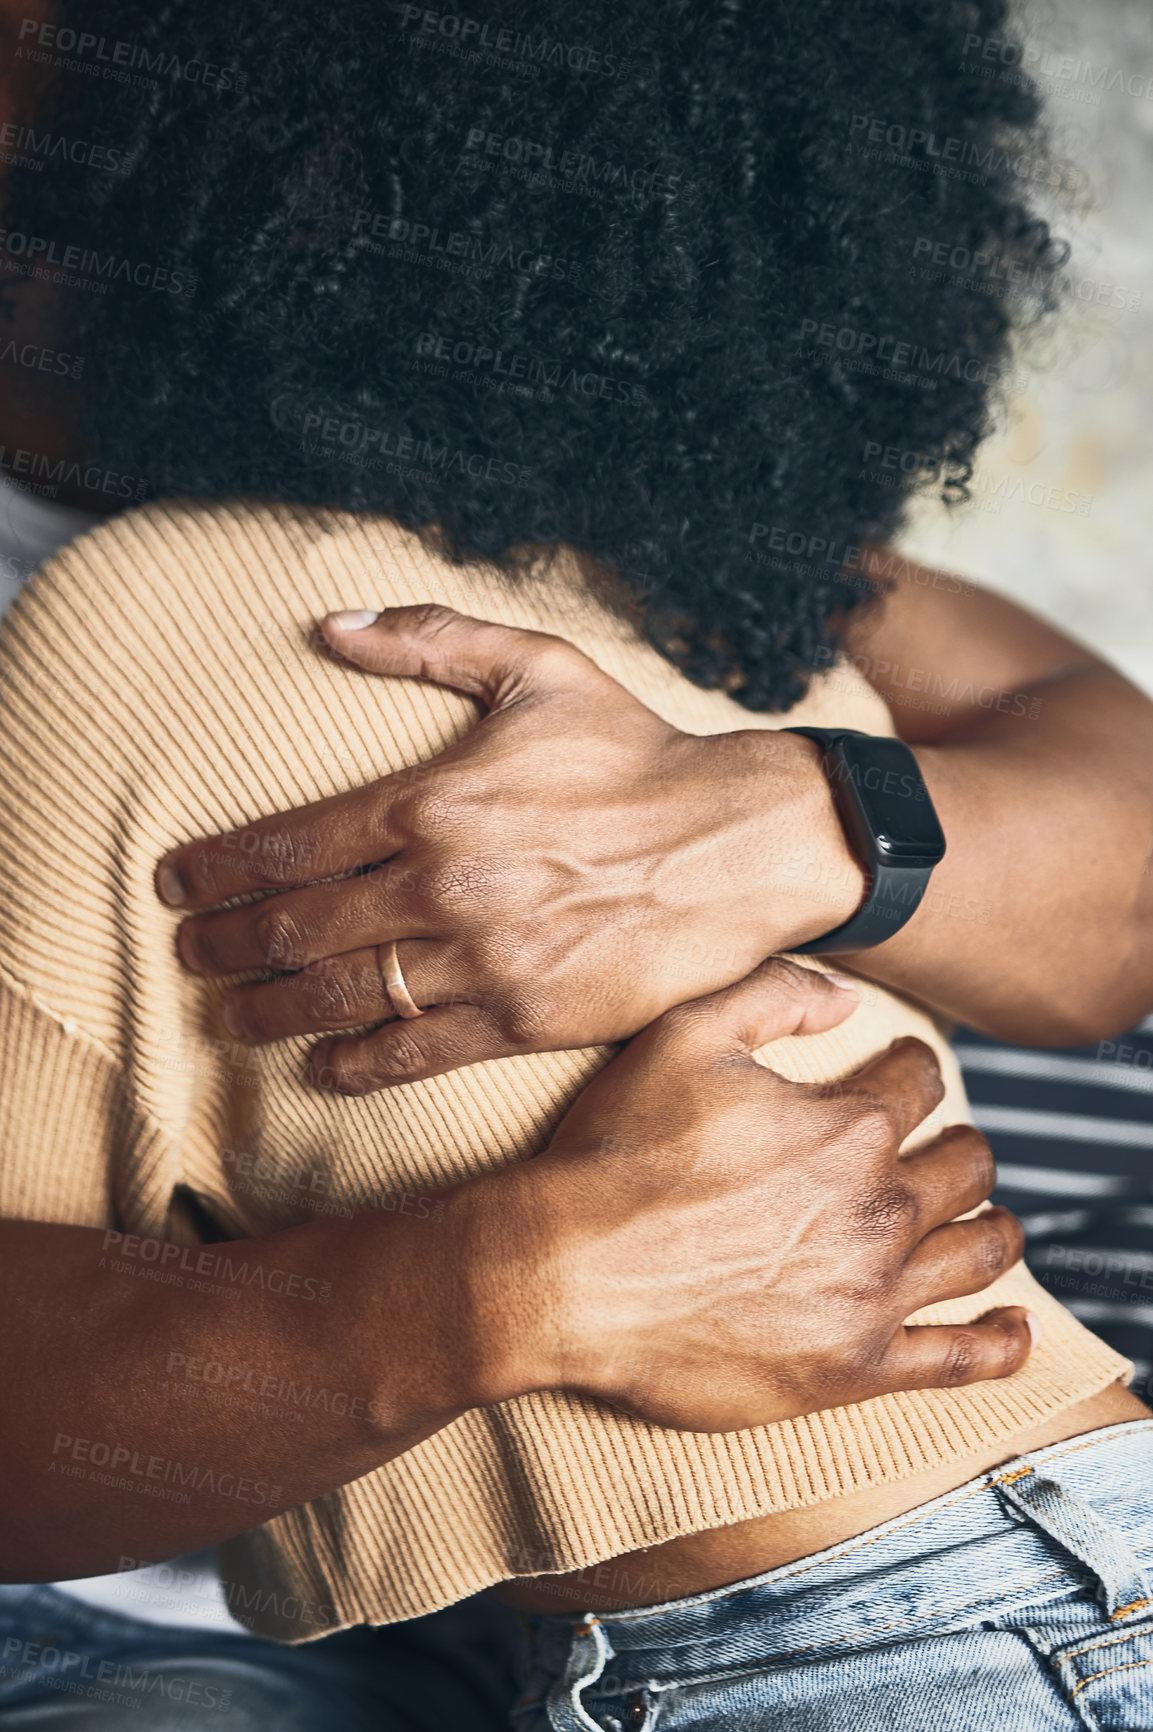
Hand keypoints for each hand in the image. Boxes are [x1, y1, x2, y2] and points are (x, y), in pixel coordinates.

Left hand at [157, 605, 863, 1092]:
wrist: (743, 843)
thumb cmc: (639, 752)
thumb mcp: (541, 667)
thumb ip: (431, 638)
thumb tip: (331, 625)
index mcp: (431, 801)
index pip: (284, 846)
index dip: (213, 870)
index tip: (172, 883)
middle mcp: (442, 887)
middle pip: (292, 930)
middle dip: (220, 946)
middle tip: (184, 954)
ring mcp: (481, 960)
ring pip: (338, 997)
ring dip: (266, 1010)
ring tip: (228, 1015)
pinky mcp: (525, 1018)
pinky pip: (415, 1053)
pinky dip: (355, 1065)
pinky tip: (321, 1066)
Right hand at [484, 959, 1034, 1431]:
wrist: (565, 1273)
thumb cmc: (617, 1154)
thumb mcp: (684, 1035)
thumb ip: (775, 996)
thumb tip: (847, 997)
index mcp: (849, 1127)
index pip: (922, 1081)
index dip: (913, 1067)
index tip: (901, 1074)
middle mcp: (878, 1207)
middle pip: (966, 1166)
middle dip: (960, 1147)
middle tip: (942, 1151)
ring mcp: (872, 1292)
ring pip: (981, 1254)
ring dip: (994, 1229)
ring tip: (987, 1223)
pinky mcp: (853, 1367)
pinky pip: (959, 1360)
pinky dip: (1000, 1343)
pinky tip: (1013, 1328)